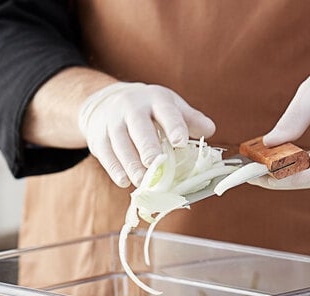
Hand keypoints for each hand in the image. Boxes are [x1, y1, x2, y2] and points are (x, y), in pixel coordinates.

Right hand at [78, 82, 214, 186]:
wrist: (105, 103)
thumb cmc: (147, 110)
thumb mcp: (169, 107)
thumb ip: (190, 120)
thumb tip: (210, 130)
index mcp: (155, 100)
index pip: (166, 112)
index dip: (174, 127)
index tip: (181, 143)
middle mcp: (132, 108)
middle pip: (140, 128)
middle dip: (148, 148)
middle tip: (156, 165)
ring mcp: (113, 123)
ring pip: (121, 145)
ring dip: (132, 165)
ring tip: (143, 182)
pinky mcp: (99, 138)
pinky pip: (107, 155)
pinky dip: (115, 170)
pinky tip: (125, 182)